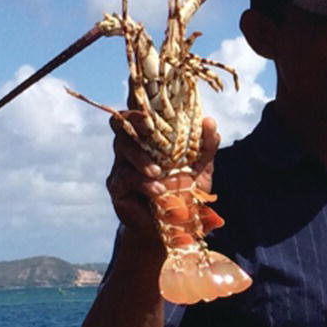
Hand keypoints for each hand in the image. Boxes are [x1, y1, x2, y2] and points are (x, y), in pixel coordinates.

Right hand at [105, 112, 220, 238]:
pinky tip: (158, 190)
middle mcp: (132, 147)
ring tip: (158, 172)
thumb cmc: (184, 192)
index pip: (139, 113)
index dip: (139, 102)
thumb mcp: (201, 169)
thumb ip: (206, 146)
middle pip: (120, 123)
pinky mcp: (117, 186)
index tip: (150, 98)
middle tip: (147, 125)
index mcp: (150, 138)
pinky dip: (143, 183)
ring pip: (122, 147)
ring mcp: (121, 166)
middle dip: (133, 120)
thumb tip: (209, 121)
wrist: (172, 228)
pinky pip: (125, 177)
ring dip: (140, 157)